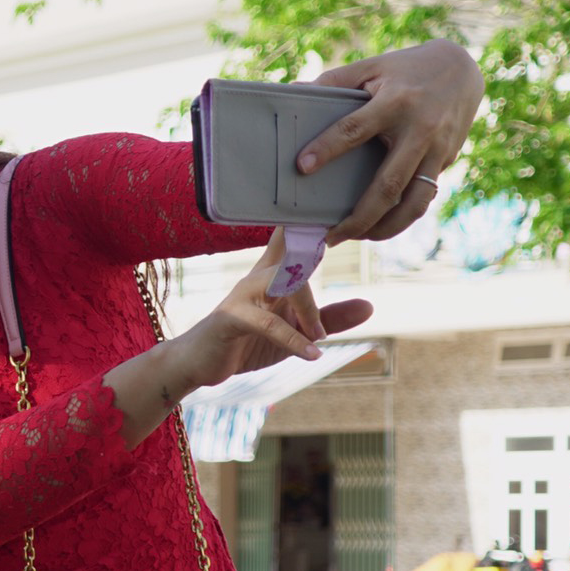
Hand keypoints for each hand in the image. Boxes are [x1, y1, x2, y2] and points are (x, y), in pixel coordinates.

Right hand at [166, 233, 374, 394]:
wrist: (199, 363)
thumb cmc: (247, 341)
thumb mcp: (295, 332)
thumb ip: (329, 319)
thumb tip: (369, 306)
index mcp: (273, 274)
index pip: (294, 239)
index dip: (315, 223)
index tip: (341, 207)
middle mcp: (258, 276)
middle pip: (295, 253)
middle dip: (316, 247)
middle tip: (345, 238)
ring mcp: (243, 294)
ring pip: (285, 283)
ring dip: (308, 309)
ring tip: (320, 335)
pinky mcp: (232, 317)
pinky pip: (268, 323)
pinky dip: (293, 340)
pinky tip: (312, 354)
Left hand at [303, 38, 483, 242]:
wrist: (463, 68)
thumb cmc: (406, 68)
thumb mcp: (371, 66)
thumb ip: (334, 81)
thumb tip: (292, 94)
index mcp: (395, 102)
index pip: (355, 128)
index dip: (328, 148)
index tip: (302, 167)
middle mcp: (420, 130)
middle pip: (389, 184)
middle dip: (359, 216)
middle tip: (331, 236)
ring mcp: (438, 149)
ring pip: (414, 201)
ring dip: (386, 228)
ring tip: (356, 238)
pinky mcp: (447, 160)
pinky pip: (424, 195)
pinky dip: (403, 215)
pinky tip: (381, 226)